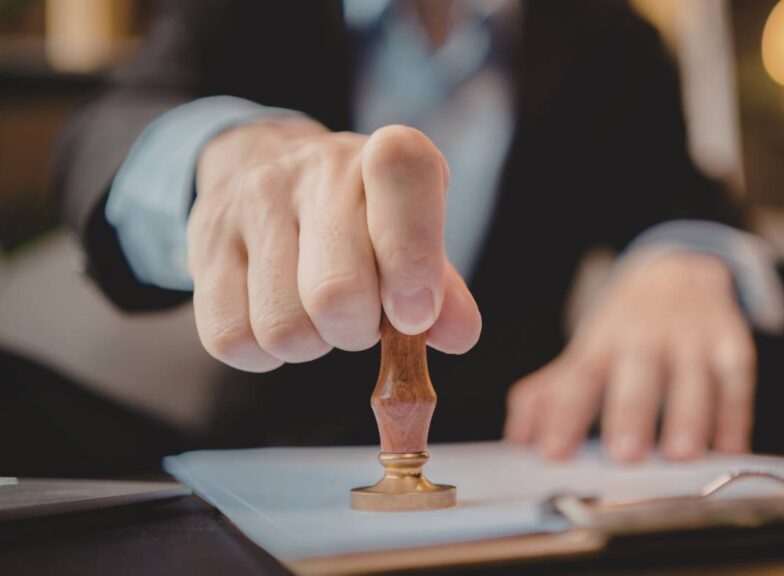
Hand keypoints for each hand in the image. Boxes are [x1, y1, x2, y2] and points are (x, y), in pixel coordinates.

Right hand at [189, 121, 480, 371]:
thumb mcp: (414, 234)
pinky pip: (232, 338)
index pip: (403, 176)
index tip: (415, 314)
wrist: (262, 170)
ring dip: (311, 343)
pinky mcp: (205, 243)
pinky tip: (277, 316)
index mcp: (385, 154)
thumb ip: (443, 288)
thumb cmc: (361, 218)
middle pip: (337, 292)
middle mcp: (317, 167)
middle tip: (362, 319)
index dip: (413, 258)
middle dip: (357, 331)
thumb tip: (459, 335)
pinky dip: (263, 353)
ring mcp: (253, 202)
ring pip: (284, 327)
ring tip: (318, 312)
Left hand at [504, 251, 754, 461]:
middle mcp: (646, 337)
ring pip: (692, 378)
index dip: (565, 415)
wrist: (681, 271)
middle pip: (637, 376)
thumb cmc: (628, 328)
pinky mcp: (732, 345)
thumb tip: (517, 439)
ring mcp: (692, 339)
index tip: (552, 453)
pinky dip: (735, 416)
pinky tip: (729, 449)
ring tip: (680, 455)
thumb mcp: (587, 350)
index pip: (578, 378)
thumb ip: (549, 395)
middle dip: (630, 414)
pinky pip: (736, 381)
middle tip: (624, 455)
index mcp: (602, 342)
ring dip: (688, 416)